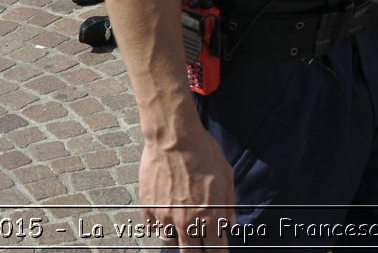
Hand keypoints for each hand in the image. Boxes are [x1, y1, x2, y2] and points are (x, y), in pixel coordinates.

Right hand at [138, 124, 235, 250]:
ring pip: (170, 242)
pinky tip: (165, 212)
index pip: (216, 251)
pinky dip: (159, 224)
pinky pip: (153, 227)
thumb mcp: (227, 176)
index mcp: (209, 217)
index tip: (218, 252)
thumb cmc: (204, 152)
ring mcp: (165, 217)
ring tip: (182, 224)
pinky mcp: (148, 207)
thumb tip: (229, 224)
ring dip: (178, 237)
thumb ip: (228, 205)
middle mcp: (187, 222)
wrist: (173, 136)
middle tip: (200, 245)